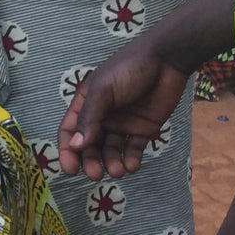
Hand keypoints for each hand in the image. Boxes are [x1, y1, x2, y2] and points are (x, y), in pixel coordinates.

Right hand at [58, 34, 190, 179]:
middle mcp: (102, 116)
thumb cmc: (128, 69)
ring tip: (120, 170)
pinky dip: (132, 159)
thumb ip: (90, 118)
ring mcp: (123, 123)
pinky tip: (133, 165)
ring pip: (111, 150)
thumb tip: (76, 146)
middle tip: (96, 174)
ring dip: (112, 162)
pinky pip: (133, 148)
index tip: (71, 170)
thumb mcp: (102, 91)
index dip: (68, 150)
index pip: (70, 131)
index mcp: (86, 104)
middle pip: (90, 145)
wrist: (166, 61)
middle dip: (91, 161)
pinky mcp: (143, 128)